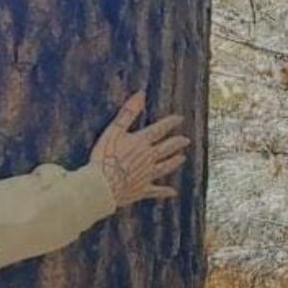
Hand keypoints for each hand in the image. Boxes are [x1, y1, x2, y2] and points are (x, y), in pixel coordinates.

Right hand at [88, 89, 194, 208]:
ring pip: (165, 167)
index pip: (160, 129)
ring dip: (174, 162)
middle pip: (167, 148)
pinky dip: (165, 191)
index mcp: (141, 142)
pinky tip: (173, 192)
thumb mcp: (113, 130)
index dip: (170, 123)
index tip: (179, 119)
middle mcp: (148, 158)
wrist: (102, 185)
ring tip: (182, 158)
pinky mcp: (142, 189)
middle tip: (186, 140)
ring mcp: (147, 175)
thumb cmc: (104, 157)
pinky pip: (156, 191)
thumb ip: (128, 112)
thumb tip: (141, 94)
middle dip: (177, 143)